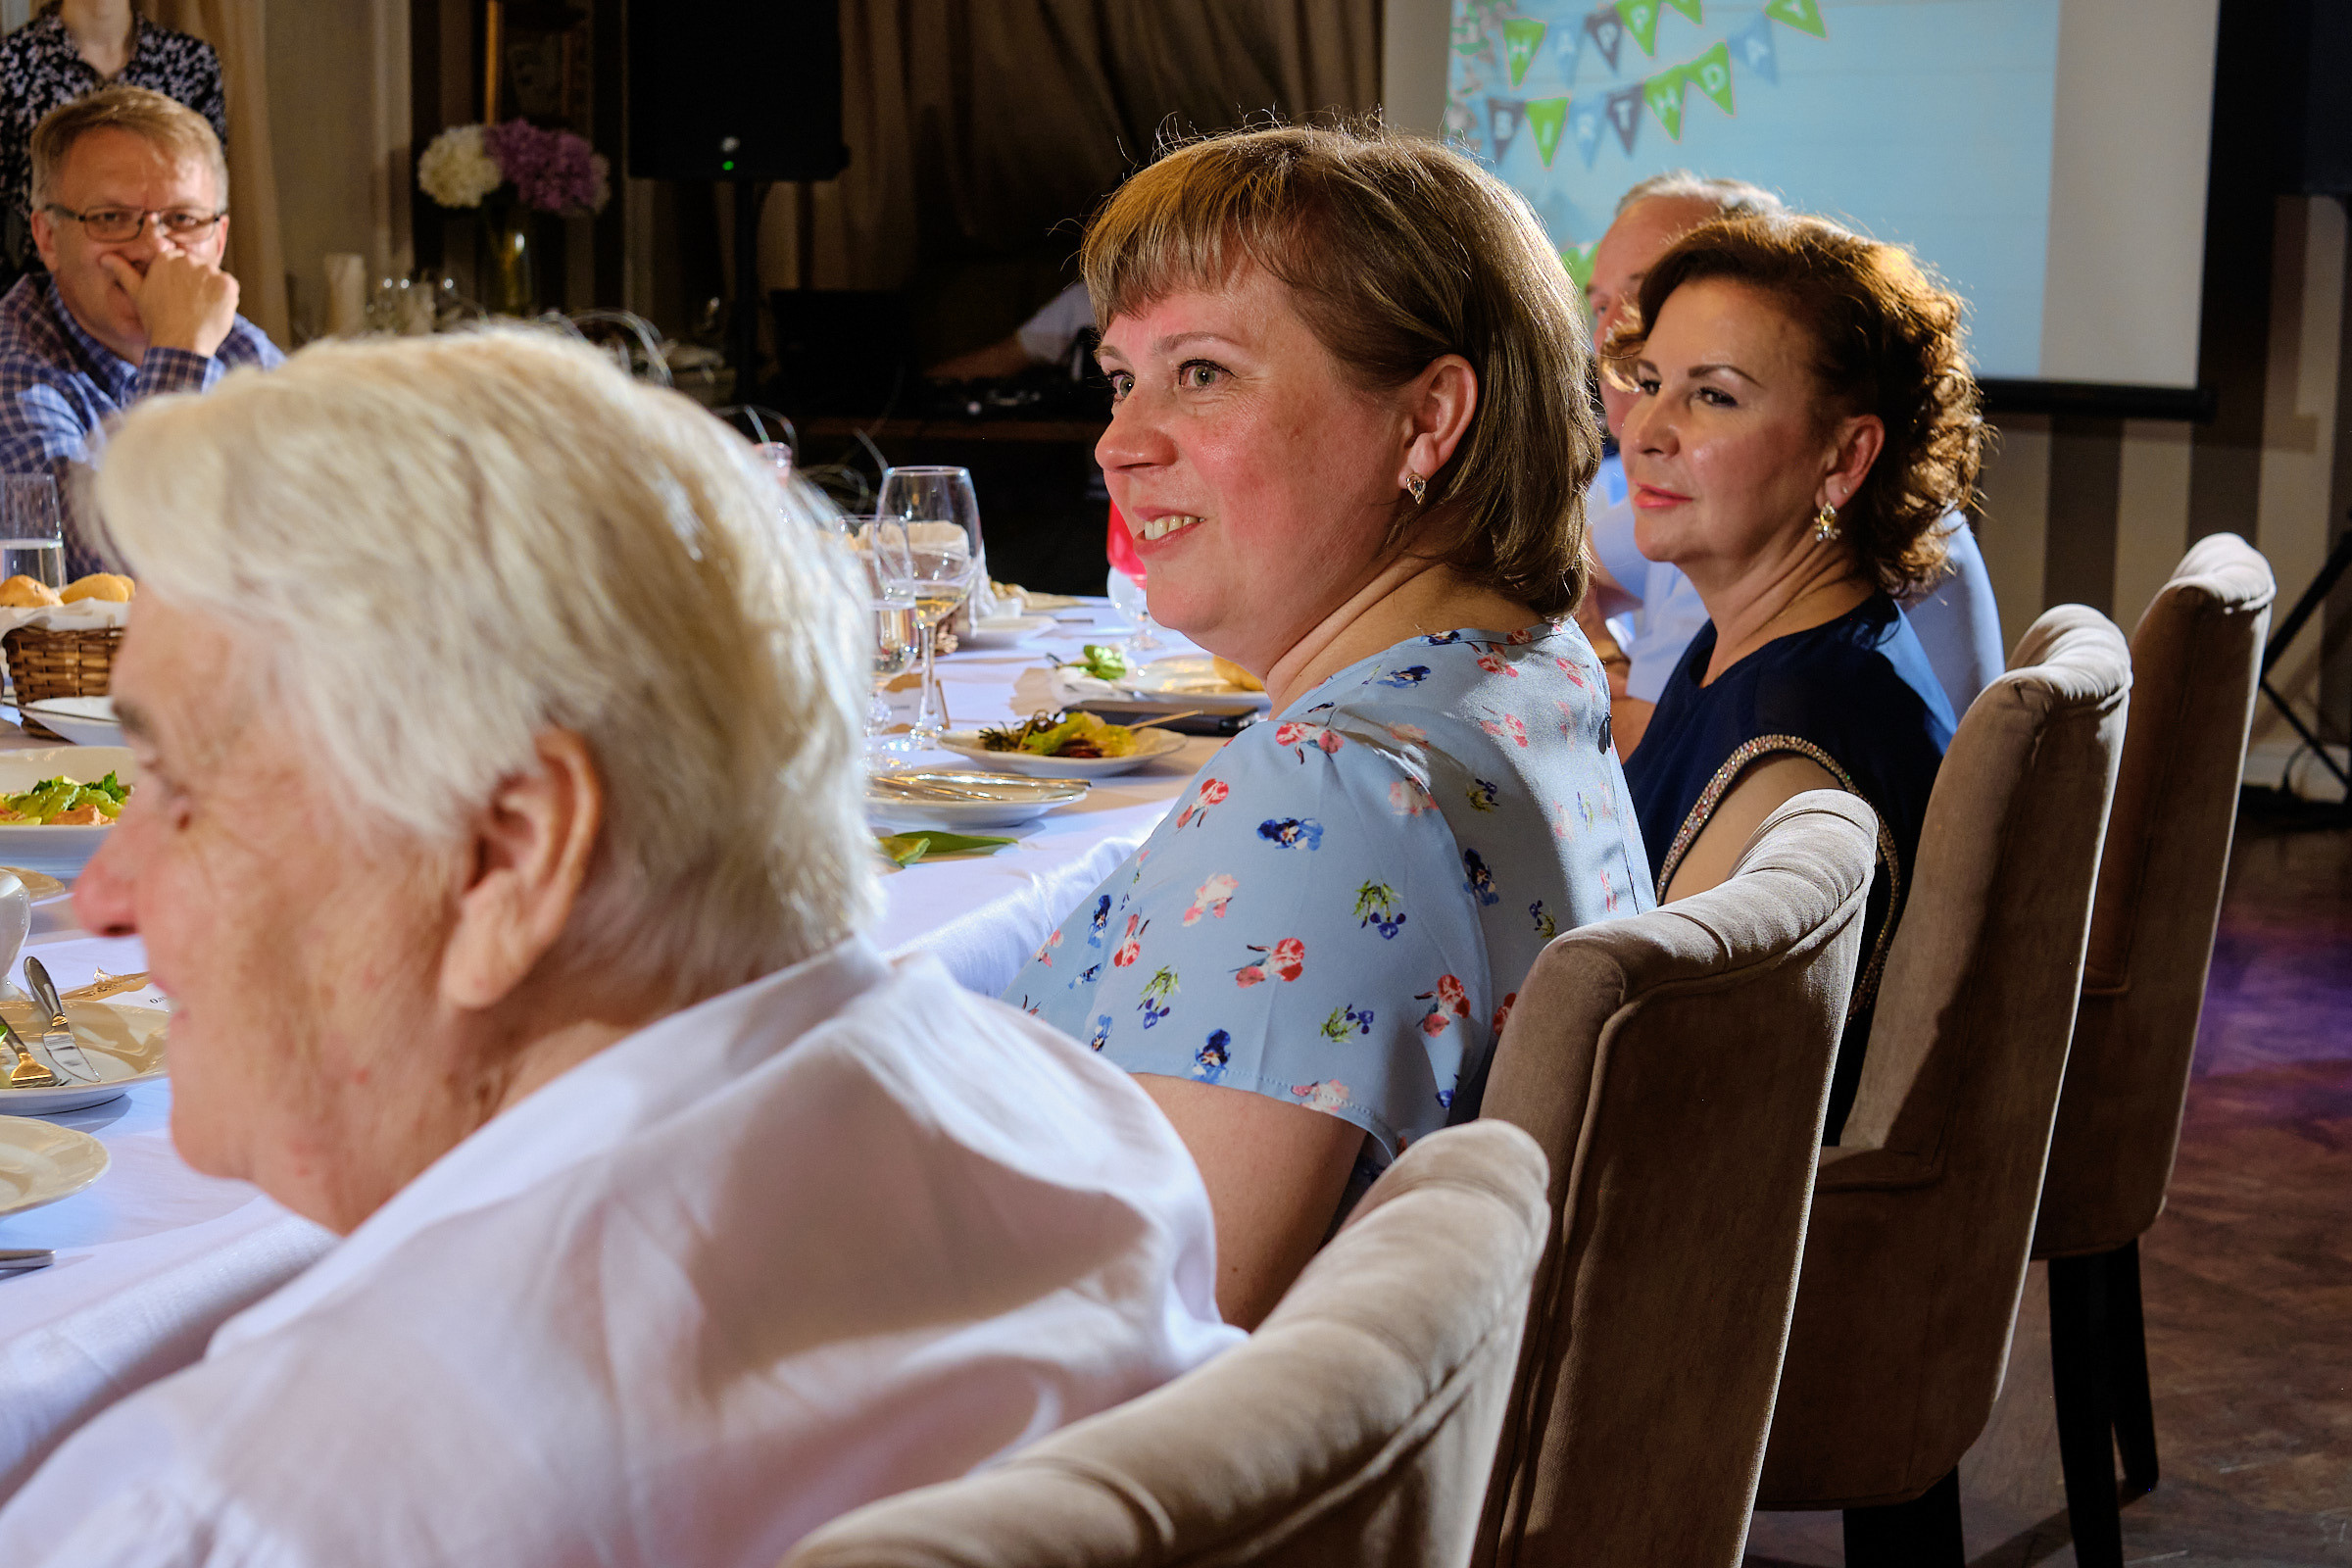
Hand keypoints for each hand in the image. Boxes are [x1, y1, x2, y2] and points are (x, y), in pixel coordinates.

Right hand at [98, 247, 238, 358]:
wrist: (179, 343)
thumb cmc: (156, 320)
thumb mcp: (137, 293)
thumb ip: (123, 271)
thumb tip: (105, 257)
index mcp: (167, 258)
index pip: (179, 262)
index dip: (180, 281)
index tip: (177, 296)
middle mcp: (189, 260)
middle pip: (198, 268)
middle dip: (195, 284)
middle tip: (187, 306)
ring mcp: (210, 272)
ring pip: (214, 278)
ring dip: (210, 291)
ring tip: (198, 310)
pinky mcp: (228, 285)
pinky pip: (230, 287)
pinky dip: (224, 298)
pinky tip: (211, 311)